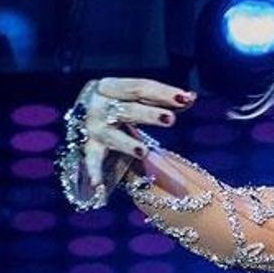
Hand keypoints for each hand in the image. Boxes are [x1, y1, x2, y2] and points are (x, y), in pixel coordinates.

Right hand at [68, 77, 196, 186]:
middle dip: (148, 115)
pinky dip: (94, 171)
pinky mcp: (88, 147)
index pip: (140, 88)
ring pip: (112, 135)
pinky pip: (92, 160)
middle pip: (127, 109)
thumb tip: (191, 97)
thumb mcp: (136, 99)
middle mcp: (99, 104)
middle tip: (170, 119)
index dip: (163, 92)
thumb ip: (162, 99)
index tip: (186, 98)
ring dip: (127, 144)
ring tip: (143, 152)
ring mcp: (92, 127)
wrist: (82, 117)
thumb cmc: (119, 105)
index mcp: (112, 87)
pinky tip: (99, 185)